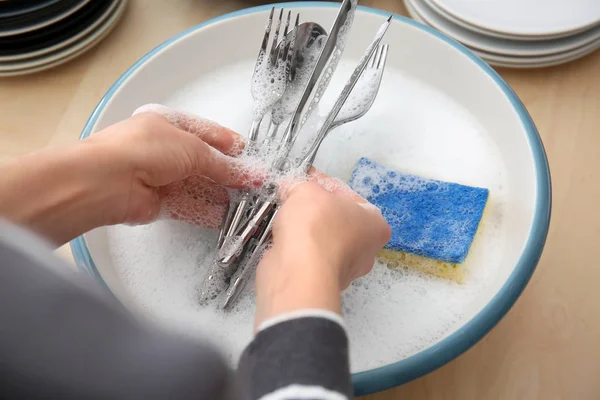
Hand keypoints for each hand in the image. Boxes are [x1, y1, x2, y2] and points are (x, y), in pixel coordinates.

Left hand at [0, 105, 253, 244]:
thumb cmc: (144, 149)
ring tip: (243, 203)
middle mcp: (162, 149)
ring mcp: (158, 176)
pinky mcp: (156, 202)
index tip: (249, 157)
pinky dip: (204, 212)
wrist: (108, 180)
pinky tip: (222, 216)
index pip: (205, 133)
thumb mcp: (193, 148)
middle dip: (227, 174)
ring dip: (218, 195)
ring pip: (195, 186)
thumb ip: (223, 165)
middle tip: (252, 185)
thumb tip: (248, 173)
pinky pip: (186, 206)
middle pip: (202, 163)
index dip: (228, 145)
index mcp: (168, 124)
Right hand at [254, 171, 390, 327]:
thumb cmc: (316, 229)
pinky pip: (308, 256)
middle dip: (314, 207)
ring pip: (321, 239)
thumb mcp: (307, 190)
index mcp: (375, 224)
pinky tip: (283, 237)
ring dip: (303, 227)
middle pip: (336, 218)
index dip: (324, 183)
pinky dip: (296, 247)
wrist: (298, 273)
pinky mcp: (320, 280)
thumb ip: (301, 184)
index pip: (349, 195)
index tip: (306, 179)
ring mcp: (343, 269)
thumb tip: (291, 187)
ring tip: (284, 215)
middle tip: (294, 197)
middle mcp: (365, 249)